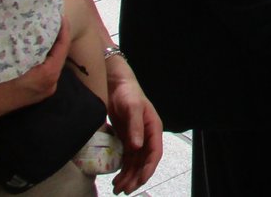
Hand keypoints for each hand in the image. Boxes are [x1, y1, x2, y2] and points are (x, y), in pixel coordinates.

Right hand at [13, 15, 70, 105]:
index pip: (63, 46)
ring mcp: (43, 90)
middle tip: (51, 18)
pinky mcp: (35, 92)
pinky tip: (35, 45)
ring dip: (49, 46)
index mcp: (47, 75)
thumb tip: (36, 22)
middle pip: (59, 54)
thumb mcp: (9, 58)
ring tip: (43, 27)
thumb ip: (28, 44)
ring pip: (52, 62)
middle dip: (56, 36)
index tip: (59, 13)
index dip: (63, 28)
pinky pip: (45, 70)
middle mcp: (50, 83)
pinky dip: (43, 57)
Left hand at [106, 67, 163, 194]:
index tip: (140, 180)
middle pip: (144, 162)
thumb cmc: (128, 93)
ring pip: (135, 163)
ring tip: (117, 189)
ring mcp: (137, 139)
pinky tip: (116, 179)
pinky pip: (127, 159)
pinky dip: (122, 170)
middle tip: (124, 190)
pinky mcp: (126, 139)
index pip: (154, 153)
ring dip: (128, 177)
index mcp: (153, 128)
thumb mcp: (132, 108)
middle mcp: (147, 136)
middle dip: (136, 177)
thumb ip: (135, 127)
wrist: (116, 84)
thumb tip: (137, 147)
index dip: (148, 168)